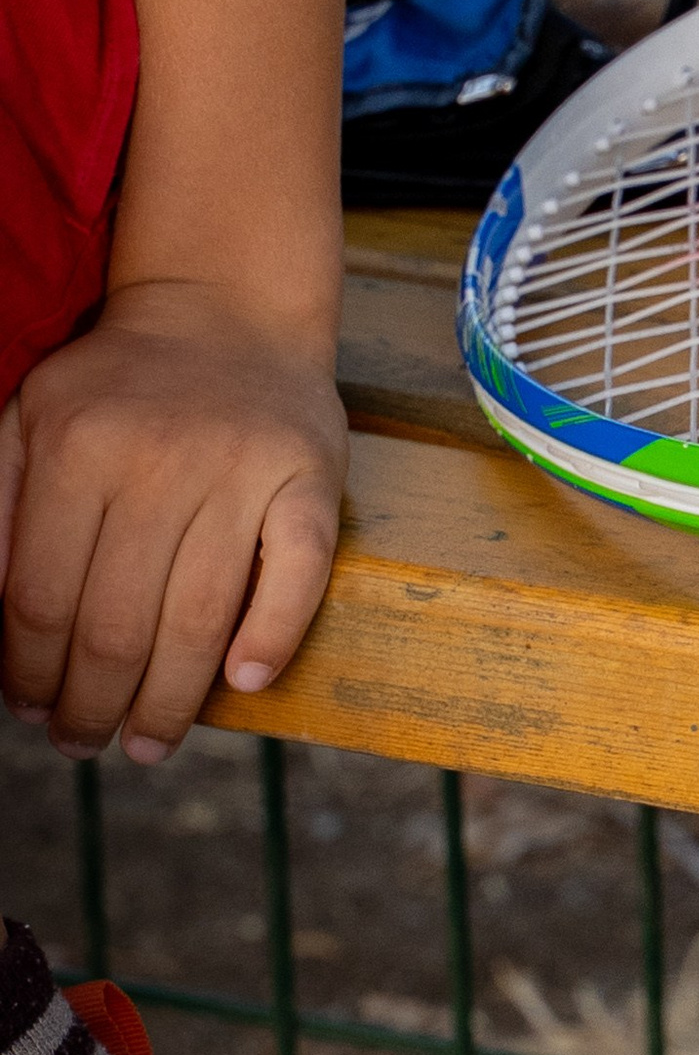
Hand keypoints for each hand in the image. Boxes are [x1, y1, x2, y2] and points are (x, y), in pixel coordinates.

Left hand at [0, 283, 345, 761]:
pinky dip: (272, 636)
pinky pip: (296, 574)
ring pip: (198, 617)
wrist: (227, 309)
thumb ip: (1, 509)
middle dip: (92, 705)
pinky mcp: (310, 479)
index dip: (27, 670)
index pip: (41, 597)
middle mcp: (160, 461)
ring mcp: (242, 472)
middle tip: (82, 742)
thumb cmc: (118, 384)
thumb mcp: (29, 421)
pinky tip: (243, 684)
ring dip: (169, 702)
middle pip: (117, 623)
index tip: (26, 708)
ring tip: (147, 745)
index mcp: (78, 448)